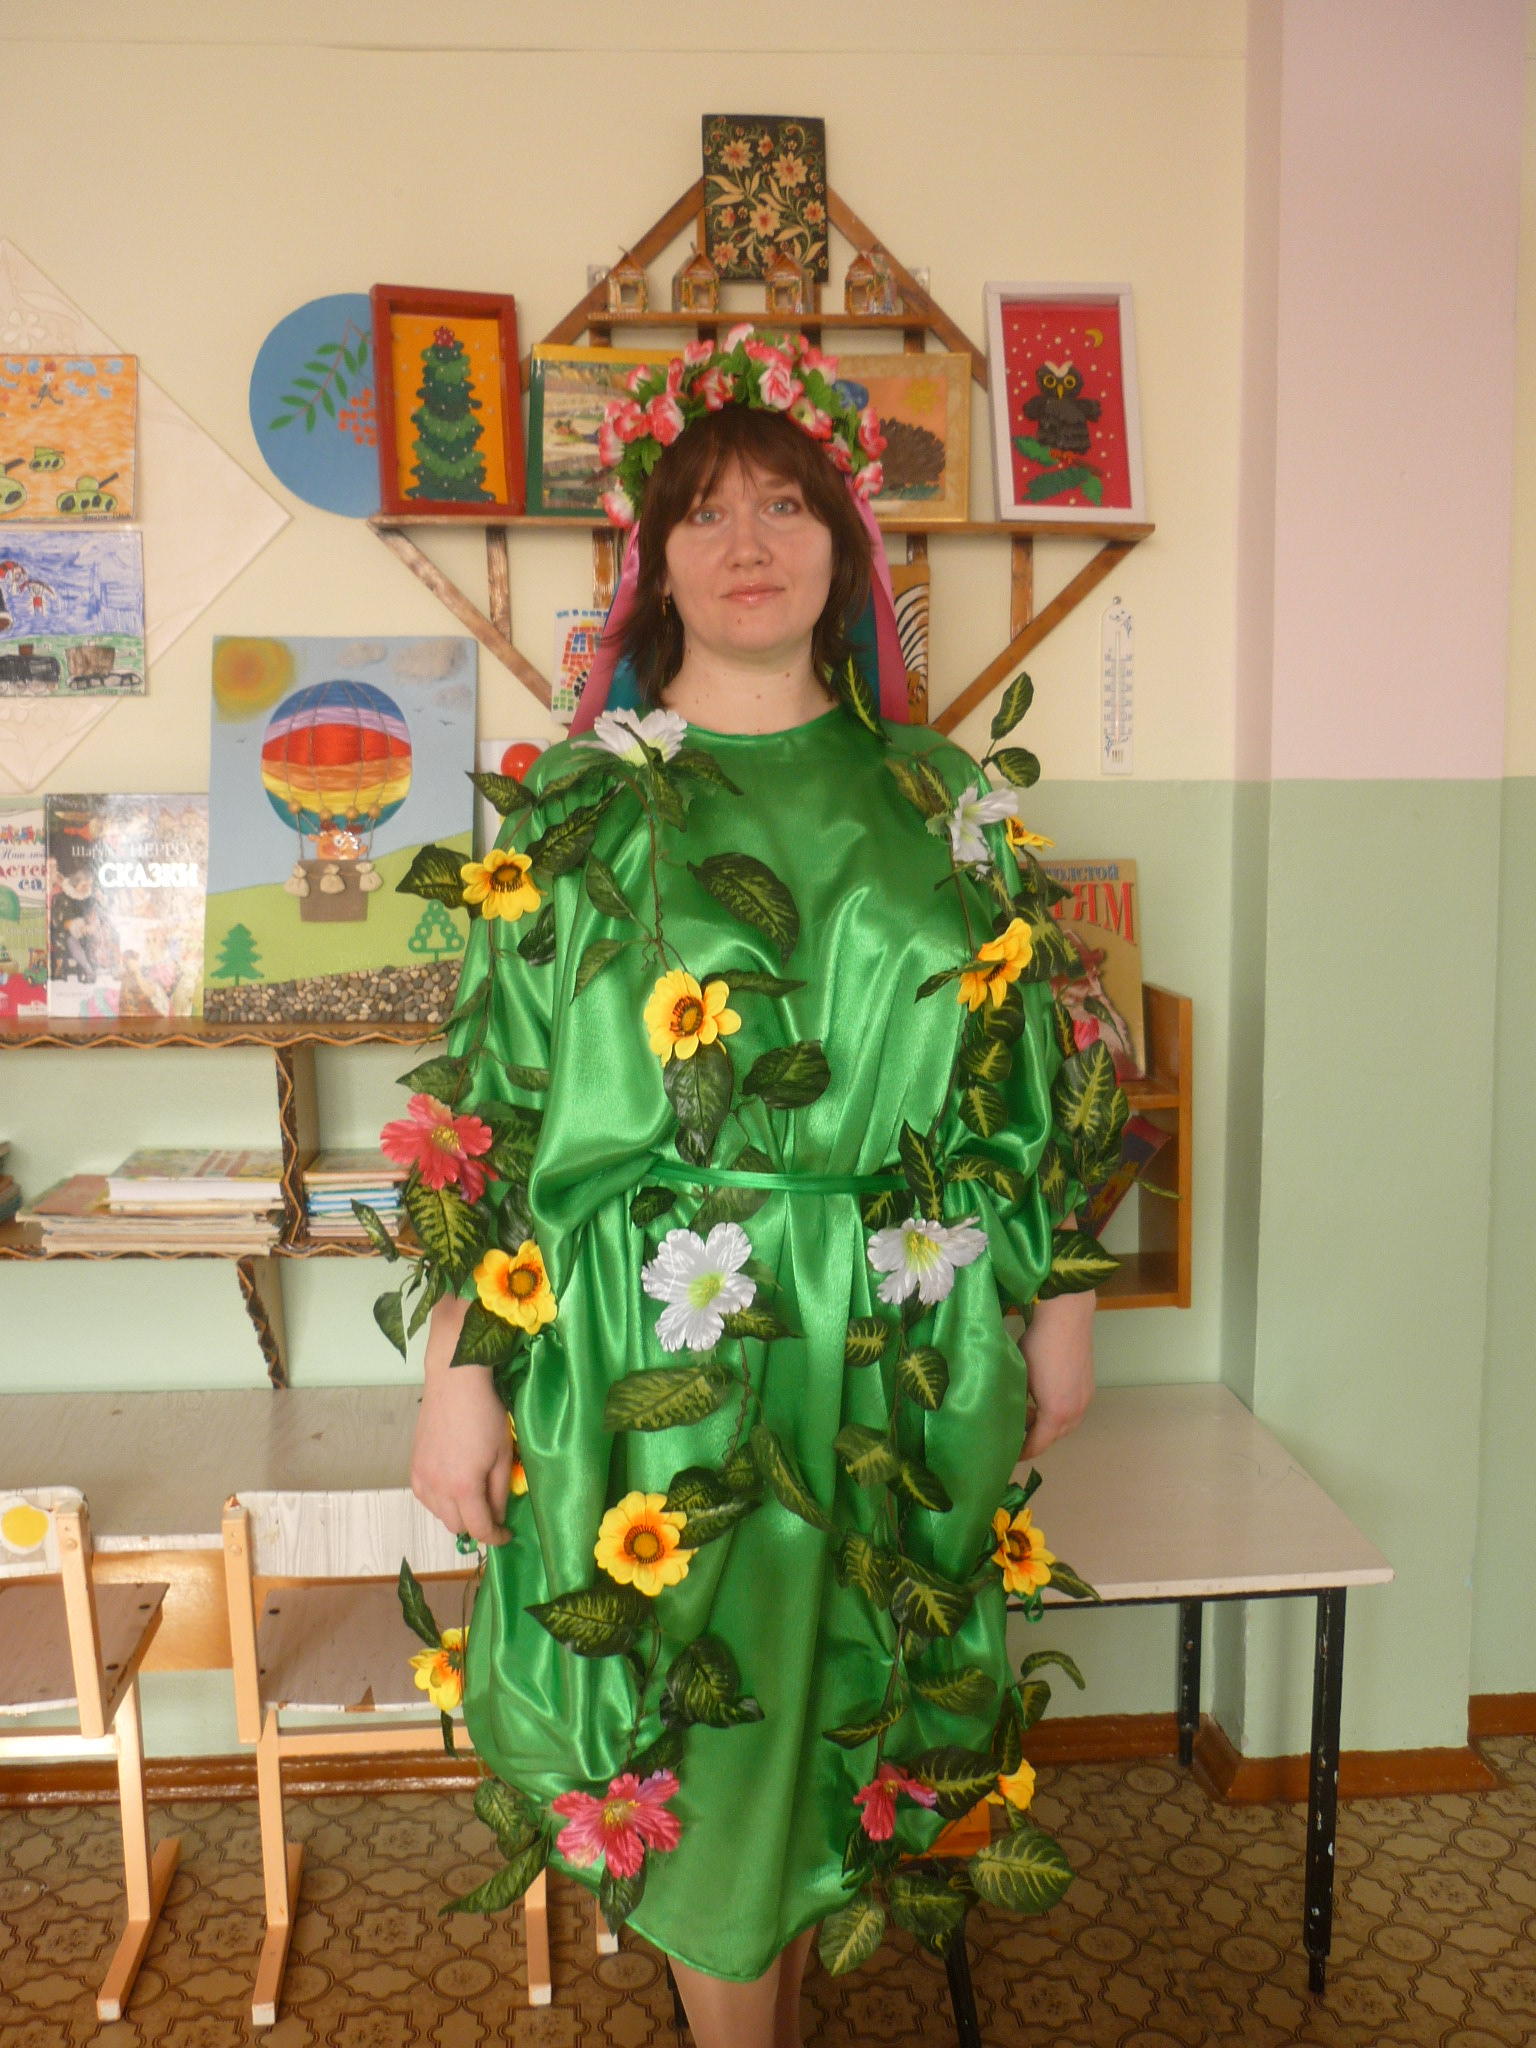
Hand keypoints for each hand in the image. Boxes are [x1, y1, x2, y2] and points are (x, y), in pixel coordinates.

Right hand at [411, 1294, 512, 1545]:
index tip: (507, 1535)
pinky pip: (425, 1498)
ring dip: (457, 1513)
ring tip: (473, 1495)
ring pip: (439, 1515)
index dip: (496, 1538)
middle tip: (492, 1509)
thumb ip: (499, 1491)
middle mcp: (438, 1488)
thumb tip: (498, 1516)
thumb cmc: (486, 1413)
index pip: (479, 1529)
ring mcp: (422, 1478)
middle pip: (457, 1526)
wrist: (454, 1381)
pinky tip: (451, 1486)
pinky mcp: (414, 1466)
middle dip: (477, 1524)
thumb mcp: (503, 1453)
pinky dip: (439, 1501)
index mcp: (464, 1487)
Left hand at [1019, 1288, 1094, 1458]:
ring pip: (1067, 1424)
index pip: (1038, 1444)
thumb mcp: (1020, 1377)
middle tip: (1014, 1432)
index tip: (1009, 1453)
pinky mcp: (1088, 1385)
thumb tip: (1008, 1415)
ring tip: (1026, 1412)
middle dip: (1035, 1438)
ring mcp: (1085, 1398)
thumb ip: (1017, 1402)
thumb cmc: (1038, 1346)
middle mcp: (1076, 1411)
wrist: (1066, 1315)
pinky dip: (1058, 1412)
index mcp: (1057, 1414)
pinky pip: (1073, 1409)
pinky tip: (1042, 1397)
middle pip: (1055, 1437)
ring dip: (1048, 1424)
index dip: (1022, 1452)